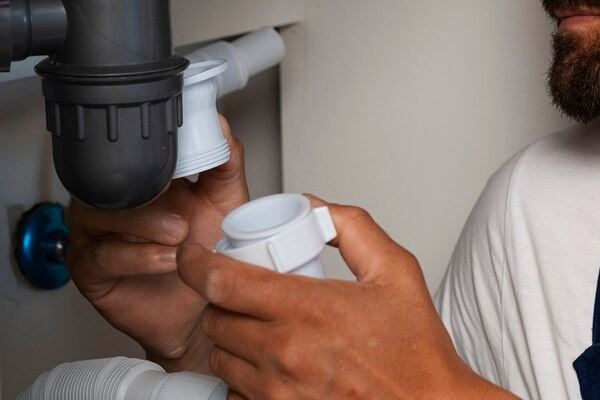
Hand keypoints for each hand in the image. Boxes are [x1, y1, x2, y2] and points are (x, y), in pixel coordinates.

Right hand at [67, 116, 248, 370]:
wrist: (197, 314)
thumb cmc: (206, 258)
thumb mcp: (225, 204)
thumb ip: (225, 165)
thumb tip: (221, 126)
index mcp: (148, 178)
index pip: (140, 147)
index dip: (161, 146)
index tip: (188, 158)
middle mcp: (119, 200)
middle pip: (115, 176)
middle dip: (150, 187)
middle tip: (184, 207)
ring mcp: (99, 231)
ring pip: (101, 212)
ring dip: (145, 223)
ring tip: (179, 238)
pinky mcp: (90, 265)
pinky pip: (102, 254)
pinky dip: (138, 256)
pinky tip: (166, 259)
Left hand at [177, 195, 518, 398]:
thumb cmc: (415, 352)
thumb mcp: (395, 271)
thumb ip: (353, 228)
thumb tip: (314, 208)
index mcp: (306, 309)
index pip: (220, 280)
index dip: (194, 261)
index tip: (192, 253)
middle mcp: (284, 353)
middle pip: (214, 317)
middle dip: (222, 298)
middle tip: (247, 291)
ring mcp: (277, 391)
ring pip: (220, 356)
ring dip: (232, 336)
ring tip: (264, 327)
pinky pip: (235, 391)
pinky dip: (243, 373)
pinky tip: (273, 364)